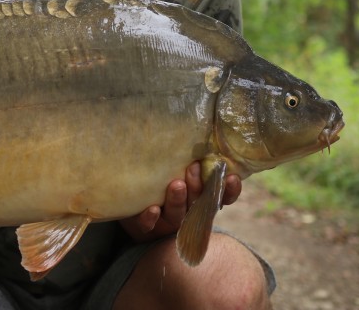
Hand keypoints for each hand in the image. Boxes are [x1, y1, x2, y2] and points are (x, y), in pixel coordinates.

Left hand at [119, 162, 241, 241]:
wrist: (126, 204)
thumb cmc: (158, 178)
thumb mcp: (174, 167)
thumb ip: (188, 158)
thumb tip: (198, 132)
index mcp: (198, 199)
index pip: (220, 197)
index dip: (228, 190)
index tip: (232, 177)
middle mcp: (185, 212)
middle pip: (197, 203)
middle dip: (197, 186)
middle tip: (194, 167)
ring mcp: (165, 221)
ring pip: (176, 214)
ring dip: (177, 200)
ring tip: (176, 184)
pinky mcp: (144, 227)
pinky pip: (148, 226)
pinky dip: (150, 219)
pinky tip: (152, 209)